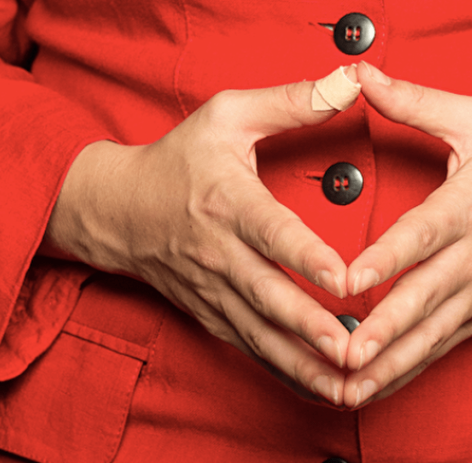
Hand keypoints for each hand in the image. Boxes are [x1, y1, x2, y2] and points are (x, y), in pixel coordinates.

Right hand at [41, 66, 363, 405]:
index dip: (307, 257)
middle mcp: (219, 253)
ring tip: (348, 386)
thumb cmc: (178, 160)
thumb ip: (291, 100)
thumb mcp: (228, 115)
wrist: (116, 209)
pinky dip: (284, 372)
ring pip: (261, 335)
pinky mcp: (212, 314)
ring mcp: (213, 290)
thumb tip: (351, 81)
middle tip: (355, 351)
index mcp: (228, 202)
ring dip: (304, 365)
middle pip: (269, 297)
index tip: (345, 279)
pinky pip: (251, 349)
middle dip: (312, 328)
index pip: (271, 232)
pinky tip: (321, 390)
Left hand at [341, 62, 471, 407]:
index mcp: (471, 206)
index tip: (347, 281)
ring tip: (347, 391)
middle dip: (382, 332)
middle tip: (342, 356)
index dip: (386, 258)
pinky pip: (441, 349)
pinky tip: (372, 391)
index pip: (423, 235)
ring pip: (431, 336)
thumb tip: (360, 76)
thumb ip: (416, 102)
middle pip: (424, 299)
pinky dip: (407, 372)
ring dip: (389, 365)